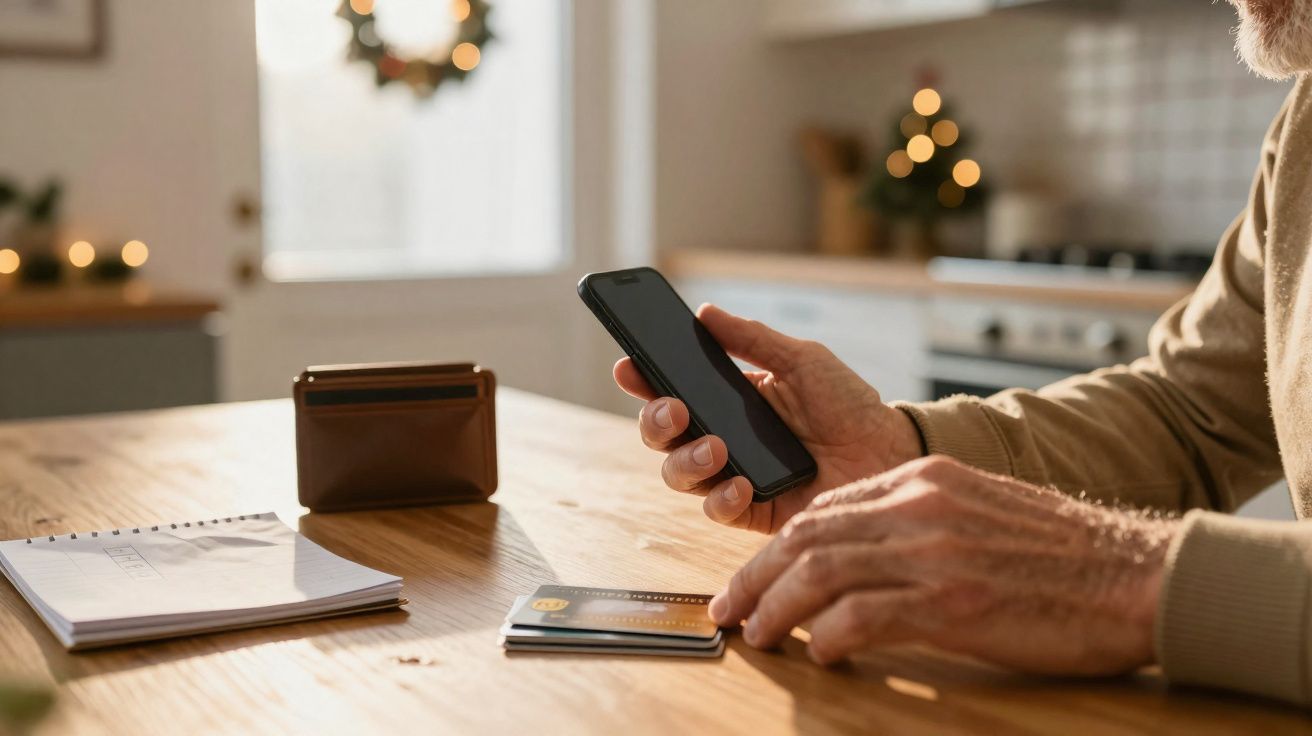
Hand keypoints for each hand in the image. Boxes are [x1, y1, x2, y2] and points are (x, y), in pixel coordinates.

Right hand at [614, 303, 922, 533]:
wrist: (890, 452)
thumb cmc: (849, 404)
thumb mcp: (803, 360)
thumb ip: (753, 340)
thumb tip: (704, 312)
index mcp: (728, 397)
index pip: (671, 388)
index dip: (643, 379)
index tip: (628, 366)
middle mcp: (722, 436)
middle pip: (662, 434)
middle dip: (655, 421)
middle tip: (674, 409)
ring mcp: (734, 475)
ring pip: (679, 474)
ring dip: (687, 460)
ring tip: (716, 447)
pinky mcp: (754, 512)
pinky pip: (717, 510)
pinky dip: (722, 497)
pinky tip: (743, 484)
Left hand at [708, 456, 1180, 674]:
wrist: (1137, 574)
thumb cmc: (1064, 555)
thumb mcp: (980, 511)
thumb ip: (919, 521)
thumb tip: (861, 558)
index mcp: (924, 478)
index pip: (823, 507)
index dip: (776, 545)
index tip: (753, 575)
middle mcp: (918, 504)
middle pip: (806, 535)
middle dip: (754, 575)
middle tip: (726, 609)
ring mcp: (932, 549)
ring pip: (820, 571)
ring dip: (775, 606)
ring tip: (755, 634)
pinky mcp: (952, 598)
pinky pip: (862, 614)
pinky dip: (827, 634)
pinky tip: (817, 652)